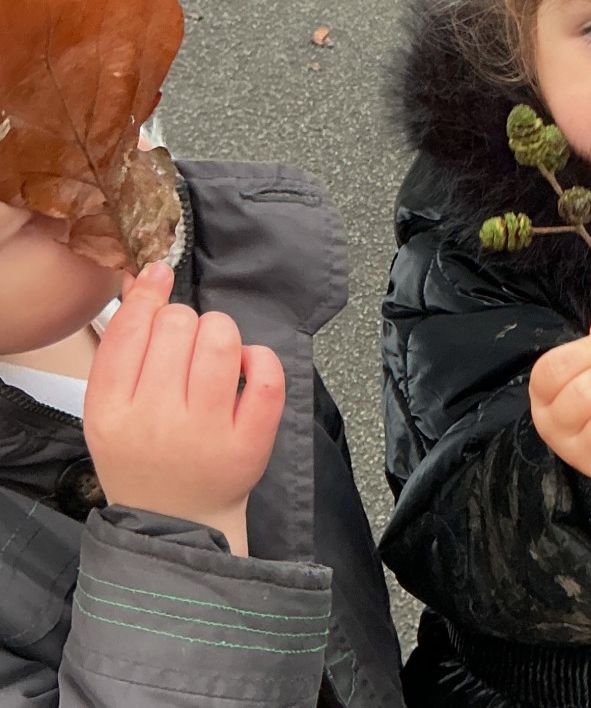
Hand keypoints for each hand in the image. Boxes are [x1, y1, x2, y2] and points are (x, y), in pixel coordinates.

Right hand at [82, 262, 285, 555]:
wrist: (177, 521)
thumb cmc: (144, 456)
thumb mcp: (112, 408)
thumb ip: (124, 348)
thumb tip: (147, 279)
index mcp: (112, 411)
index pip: (130, 330)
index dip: (148, 294)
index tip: (159, 278)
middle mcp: (157, 420)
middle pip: (178, 327)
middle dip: (187, 321)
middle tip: (187, 344)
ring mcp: (206, 433)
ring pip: (222, 342)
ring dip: (222, 332)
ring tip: (217, 352)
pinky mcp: (251, 442)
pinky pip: (268, 376)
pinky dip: (262, 358)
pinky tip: (248, 367)